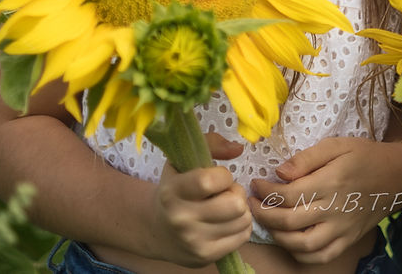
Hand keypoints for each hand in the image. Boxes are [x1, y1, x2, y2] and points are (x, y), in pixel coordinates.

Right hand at [150, 131, 251, 266]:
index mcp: (173, 192)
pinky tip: (227, 221)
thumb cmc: (177, 188)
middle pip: (235, 203)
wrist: (157, 230)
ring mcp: (193, 241)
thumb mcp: (185, 160)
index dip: (223, 176)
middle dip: (235, 193)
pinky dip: (241, 225)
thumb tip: (238, 149)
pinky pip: (243, 236)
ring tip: (225, 207)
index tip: (218, 177)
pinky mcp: (204, 257)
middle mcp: (181, 219)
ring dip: (240, 209)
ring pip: (243, 219)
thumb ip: (212, 143)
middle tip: (224, 193)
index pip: (209, 181)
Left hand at [249, 136, 401, 264]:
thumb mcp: (337, 144)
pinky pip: (320, 255)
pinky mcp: (348, 240)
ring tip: (267, 222)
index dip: (266, 192)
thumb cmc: (364, 155)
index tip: (255, 184)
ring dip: (278, 236)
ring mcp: (342, 228)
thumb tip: (280, 172)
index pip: (289, 194)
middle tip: (251, 204)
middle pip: (290, 221)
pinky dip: (300, 254)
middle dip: (264, 214)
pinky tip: (289, 241)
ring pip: (302, 244)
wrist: (396, 175)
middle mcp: (335, 209)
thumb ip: (308, 157)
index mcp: (331, 181)